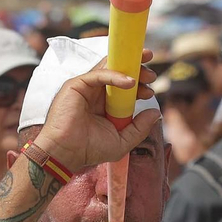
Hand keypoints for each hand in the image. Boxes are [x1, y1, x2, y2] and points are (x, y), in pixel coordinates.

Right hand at [30, 52, 160, 172]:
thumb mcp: (122, 141)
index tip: (150, 90)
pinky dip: (116, 76)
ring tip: (146, 73)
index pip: (124, 88)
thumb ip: (139, 128)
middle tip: (151, 75)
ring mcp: (86, 87)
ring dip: (130, 68)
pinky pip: (98, 74)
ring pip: (109, 68)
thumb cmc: (89, 150)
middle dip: (137, 71)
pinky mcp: (76, 85)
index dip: (139, 85)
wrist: (66, 153)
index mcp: (105, 105)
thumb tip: (156, 112)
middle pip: (118, 73)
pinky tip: (131, 83)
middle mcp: (96, 93)